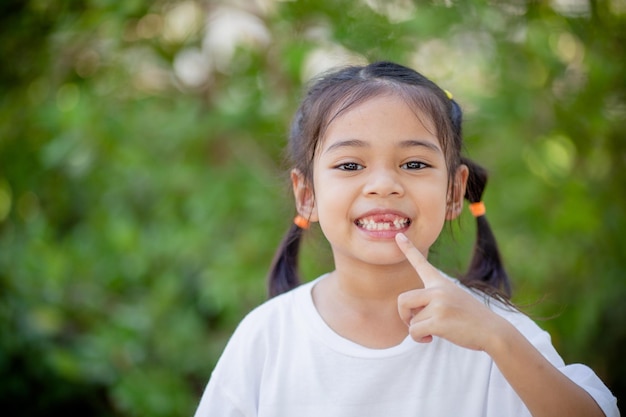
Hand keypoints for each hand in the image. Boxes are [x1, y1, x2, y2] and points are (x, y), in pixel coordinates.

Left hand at [395, 233, 505, 350]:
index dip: (409, 249)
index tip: (399, 235)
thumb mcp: (453, 299)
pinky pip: (414, 331)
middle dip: (404, 315)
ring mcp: (439, 305)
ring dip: (416, 329)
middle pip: (402, 300)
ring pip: (410, 320)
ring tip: (432, 331)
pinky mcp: (439, 321)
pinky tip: (431, 338)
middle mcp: (438, 290)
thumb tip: (411, 316)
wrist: (493, 331)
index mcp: (441, 283)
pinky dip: (419, 338)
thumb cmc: (471, 318)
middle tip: (414, 322)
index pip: (421, 263)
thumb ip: (432, 301)